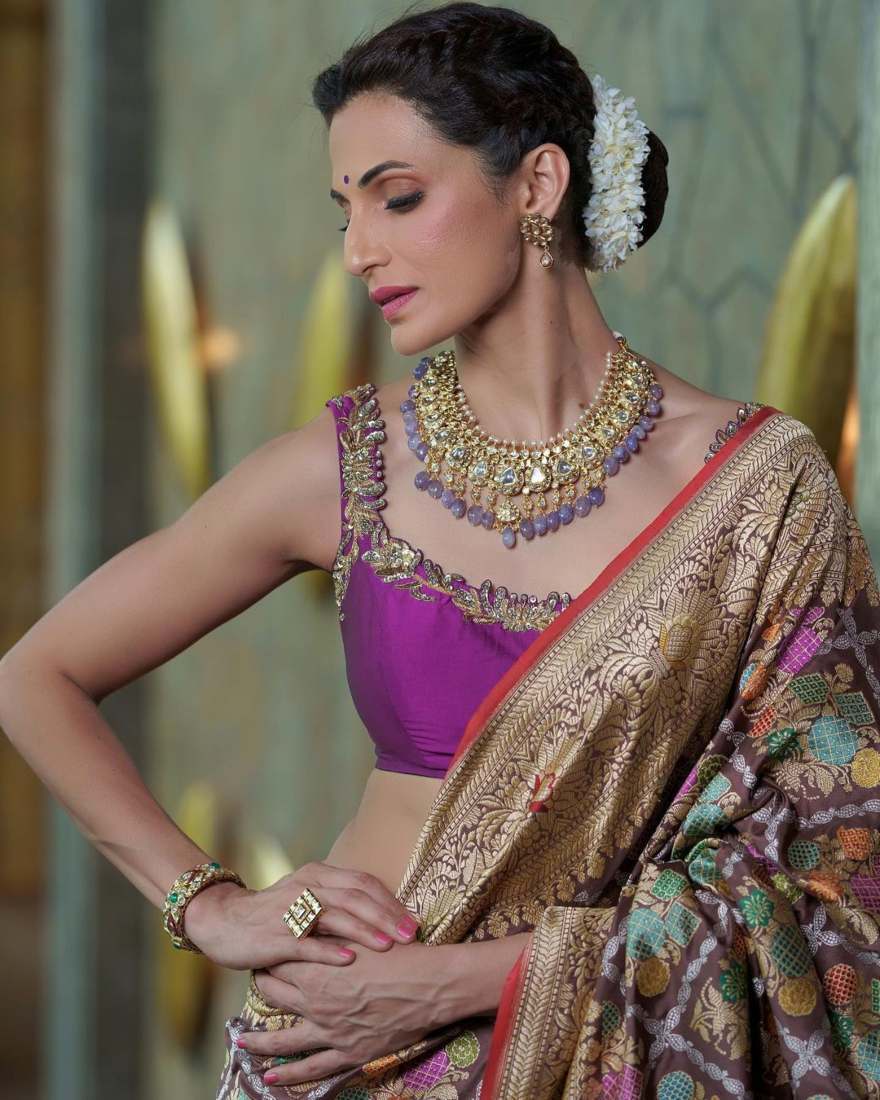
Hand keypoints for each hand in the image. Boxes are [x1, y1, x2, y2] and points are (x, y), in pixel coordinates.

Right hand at [183, 861, 420, 969]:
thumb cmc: (273, 912)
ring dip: (364, 931)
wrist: (223, 921)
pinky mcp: (276, 937)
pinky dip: (328, 951)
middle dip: (386, 915)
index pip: (363, 882)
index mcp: (318, 874)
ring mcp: (291, 911)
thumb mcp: (307, 895)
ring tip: (389, 946)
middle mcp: (307, 886)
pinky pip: (306, 944)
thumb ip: (338, 899)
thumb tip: (382, 912)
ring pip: (335, 917)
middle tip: (410, 934)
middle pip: (355, 897)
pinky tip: (348, 960)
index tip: (413, 919)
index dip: (390, 900)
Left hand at [235, 935, 458, 1086]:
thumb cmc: (400, 955)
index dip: (270, 954)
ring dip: (259, 1042)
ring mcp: (329, 1030)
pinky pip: (312, 1068)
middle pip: (276, 995)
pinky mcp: (347, 1052)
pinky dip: (289, 1075)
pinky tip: (270, 1078)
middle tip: (255, 983)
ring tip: (241, 1044)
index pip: (281, 961)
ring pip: (284, 1040)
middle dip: (262, 988)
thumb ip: (333, 931)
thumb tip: (313, 920)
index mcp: (318, 969)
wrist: (429, 985)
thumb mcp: (362, 934)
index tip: (263, 951)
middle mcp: (316, 1002)